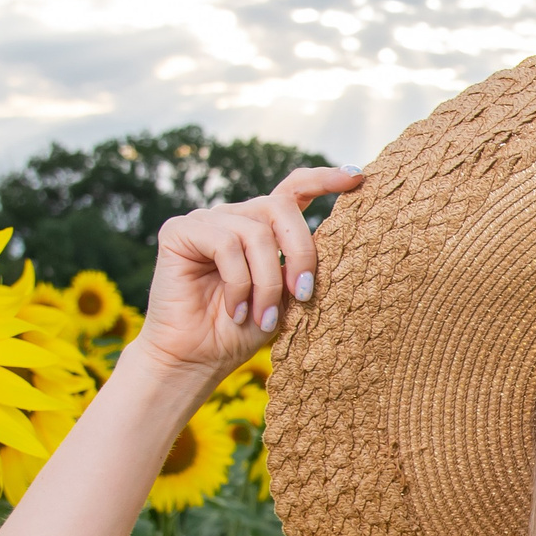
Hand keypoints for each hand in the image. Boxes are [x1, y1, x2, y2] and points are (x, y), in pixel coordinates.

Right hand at [127, 166, 365, 384]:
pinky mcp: (179, 231)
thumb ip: (303, 264)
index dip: (324, 179)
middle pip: (282, 208)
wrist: (198, 358)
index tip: (356, 178)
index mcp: (263, 227)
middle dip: (301, 252)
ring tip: (263, 319)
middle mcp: (235, 216)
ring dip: (267, 282)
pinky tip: (235, 310)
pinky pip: (225, 244)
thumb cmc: (245, 331)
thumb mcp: (288, 296)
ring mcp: (206, 220)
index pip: (294, 189)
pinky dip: (238, 283)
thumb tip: (339, 241)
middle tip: (304, 295)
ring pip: (257, 233)